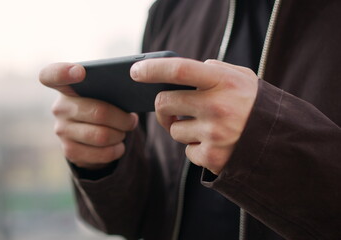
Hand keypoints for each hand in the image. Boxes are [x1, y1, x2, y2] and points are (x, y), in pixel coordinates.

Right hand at [40, 63, 137, 169]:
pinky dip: (116, 150)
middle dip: (122, 120)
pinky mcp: (70, 151)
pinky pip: (101, 153)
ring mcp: (62, 131)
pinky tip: (119, 145)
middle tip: (132, 120)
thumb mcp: (102, 93)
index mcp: (65, 86)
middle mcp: (59, 108)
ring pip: (102, 136)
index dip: (63, 72)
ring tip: (124, 132)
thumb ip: (109, 87)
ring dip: (120, 135)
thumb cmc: (102, 104)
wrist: (93, 134)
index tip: (80, 72)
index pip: (51, 75)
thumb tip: (131, 91)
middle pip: (99, 112)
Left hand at [131, 58, 257, 174]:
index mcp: (224, 82)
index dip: (153, 68)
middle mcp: (217, 107)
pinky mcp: (213, 157)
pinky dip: (195, 148)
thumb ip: (216, 70)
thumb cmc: (256, 106)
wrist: (283, 144)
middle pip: (164, 103)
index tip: (135, 71)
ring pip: (173, 130)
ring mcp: (214, 134)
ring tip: (207, 128)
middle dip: (162, 107)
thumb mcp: (244, 80)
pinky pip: (187, 151)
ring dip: (182, 129)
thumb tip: (185, 71)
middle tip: (170, 109)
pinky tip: (215, 145)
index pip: (180, 70)